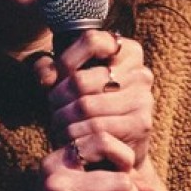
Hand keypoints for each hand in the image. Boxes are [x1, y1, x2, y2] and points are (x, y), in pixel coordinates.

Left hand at [31, 30, 155, 173]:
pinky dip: (76, 136)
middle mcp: (139, 72)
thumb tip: (47, 77)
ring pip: (85, 106)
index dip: (65, 59)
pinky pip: (97, 128)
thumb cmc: (89, 109)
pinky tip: (70, 140)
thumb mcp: (68, 84)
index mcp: (126, 51)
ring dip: (63, 120)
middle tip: (52, 110)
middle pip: (81, 79)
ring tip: (58, 126)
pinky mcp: (141, 123)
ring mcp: (143, 97)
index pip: (91, 40)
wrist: (116, 150)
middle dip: (57, 98)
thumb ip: (50, 70)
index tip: (54, 78)